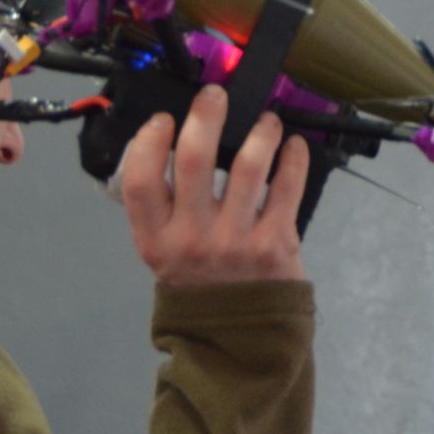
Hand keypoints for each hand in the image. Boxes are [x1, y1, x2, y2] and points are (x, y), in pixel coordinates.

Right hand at [118, 84, 308, 286]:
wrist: (239, 337)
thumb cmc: (198, 282)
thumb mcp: (163, 253)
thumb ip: (160, 208)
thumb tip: (165, 143)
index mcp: (156, 240)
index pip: (140, 180)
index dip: (148, 141)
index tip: (164, 120)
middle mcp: (192, 239)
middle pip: (194, 159)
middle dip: (206, 115)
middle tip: (216, 95)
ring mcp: (236, 241)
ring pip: (249, 165)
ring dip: (260, 131)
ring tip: (266, 120)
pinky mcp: (276, 243)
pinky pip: (288, 187)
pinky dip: (293, 158)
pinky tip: (293, 145)